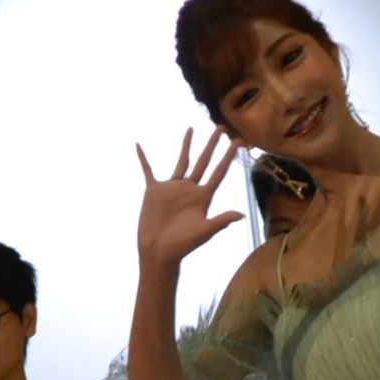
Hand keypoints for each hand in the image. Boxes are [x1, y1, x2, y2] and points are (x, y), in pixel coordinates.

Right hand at [136, 129, 243, 266]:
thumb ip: (221, 221)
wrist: (159, 252)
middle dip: (212, 145)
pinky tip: (139, 145)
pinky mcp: (154, 190)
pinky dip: (143, 158)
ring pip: (182, 161)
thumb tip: (241, 214)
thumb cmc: (182, 245)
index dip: (228, 157)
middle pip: (203, 161)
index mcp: (203, 197)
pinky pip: (148, 170)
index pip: (219, 172)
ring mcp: (172, 188)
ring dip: (187, 145)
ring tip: (191, 129)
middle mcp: (190, 189)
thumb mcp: (203, 232)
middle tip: (221, 128)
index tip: (238, 142)